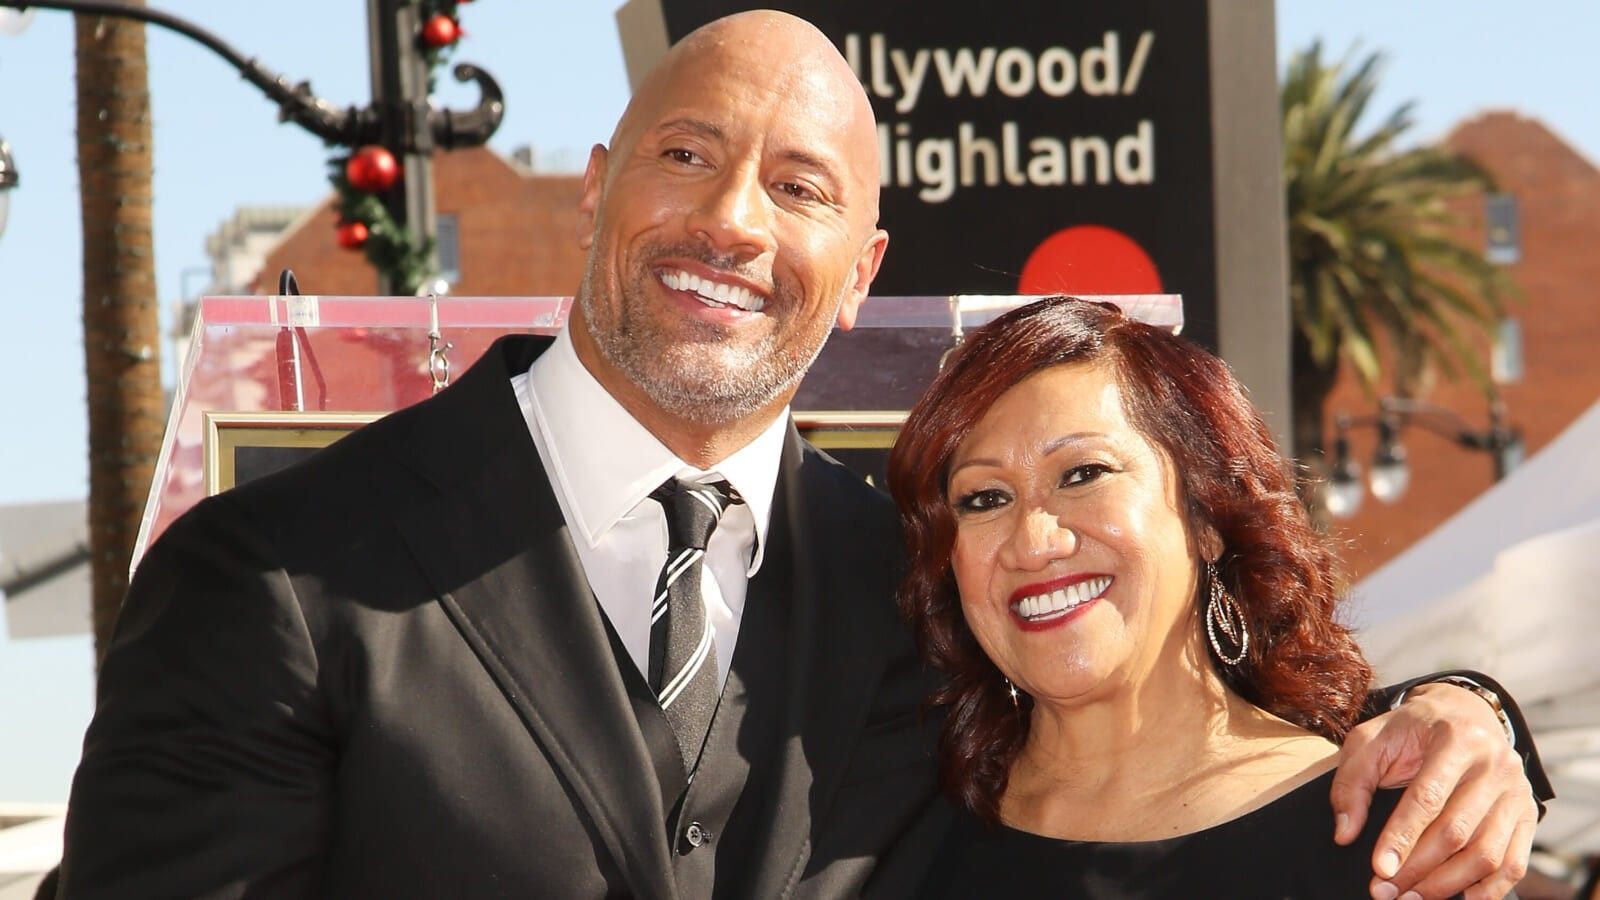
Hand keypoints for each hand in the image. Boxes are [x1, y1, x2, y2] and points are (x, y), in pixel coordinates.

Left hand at [1330, 683, 1535, 899]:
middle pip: (1457, 831)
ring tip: (1411, 897)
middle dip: (1417, 868)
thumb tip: (1344, 834)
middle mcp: (1494, 764)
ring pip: (1487, 854)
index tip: (1379, 869)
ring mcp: (1517, 791)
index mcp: (1454, 738)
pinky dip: (1489, 890)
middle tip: (1385, 891)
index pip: (1427, 797)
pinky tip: (1459, 898)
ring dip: (1446, 885)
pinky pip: (1514, 863)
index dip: (1401, 837)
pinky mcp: (1528, 814)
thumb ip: (1352, 783)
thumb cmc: (1411, 731)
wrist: (1464, 714)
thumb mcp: (1371, 740)